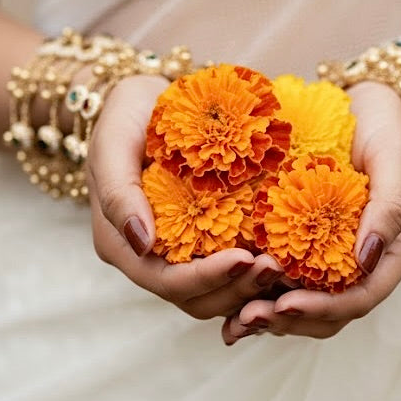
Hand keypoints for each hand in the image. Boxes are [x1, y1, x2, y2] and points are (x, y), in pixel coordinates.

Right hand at [87, 74, 285, 318]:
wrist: (146, 101)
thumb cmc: (126, 118)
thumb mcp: (113, 144)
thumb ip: (118, 193)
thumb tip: (142, 243)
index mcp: (122, 246)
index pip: (166, 282)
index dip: (205, 279)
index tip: (244, 258)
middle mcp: (151, 259)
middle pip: (197, 299)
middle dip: (237, 289)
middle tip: (276, 266)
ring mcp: (180, 254)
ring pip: (219, 294)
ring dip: (252, 287)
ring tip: (285, 263)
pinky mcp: (206, 242)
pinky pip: (234, 270)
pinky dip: (257, 271)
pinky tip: (287, 257)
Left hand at [221, 81, 400, 343]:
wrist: (368, 107)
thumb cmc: (386, 127)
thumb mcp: (394, 156)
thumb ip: (389, 206)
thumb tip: (367, 256)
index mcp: (394, 252)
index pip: (360, 298)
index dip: (322, 308)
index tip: (284, 304)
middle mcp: (367, 264)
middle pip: (330, 313)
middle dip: (289, 320)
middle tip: (247, 318)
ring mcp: (338, 258)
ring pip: (307, 304)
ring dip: (272, 318)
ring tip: (235, 322)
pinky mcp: (311, 248)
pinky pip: (288, 282)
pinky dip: (261, 294)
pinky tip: (230, 302)